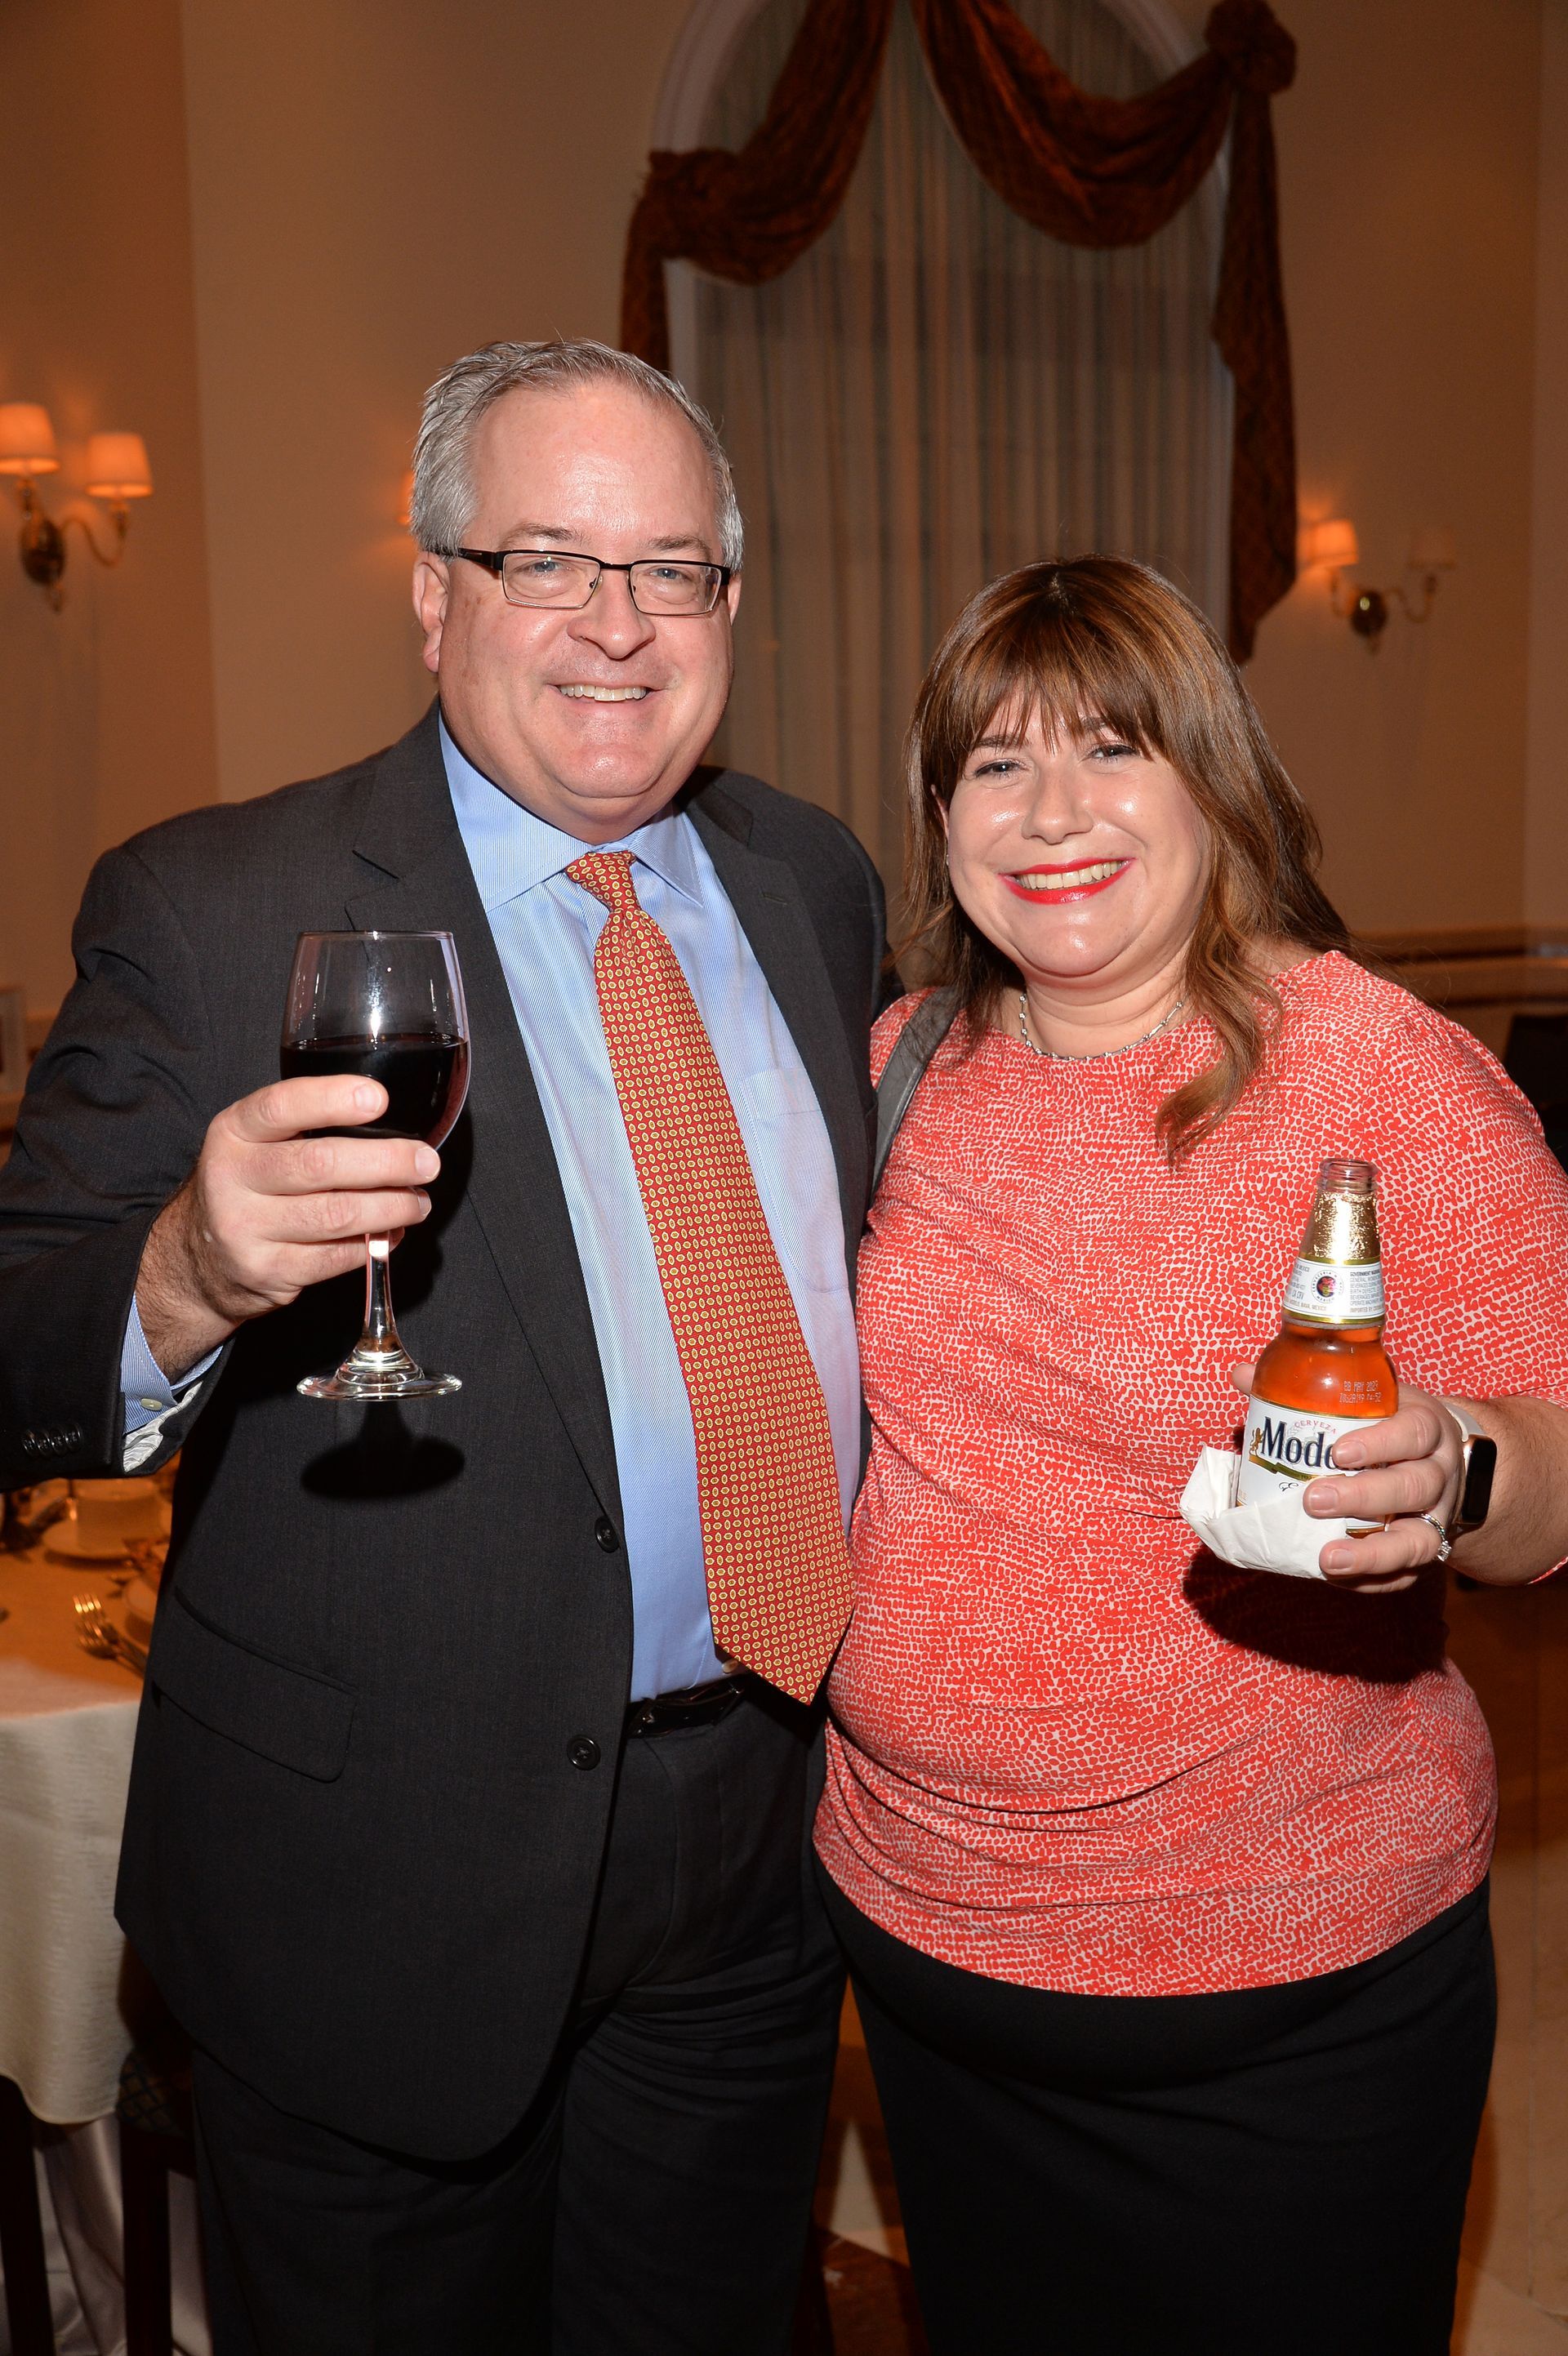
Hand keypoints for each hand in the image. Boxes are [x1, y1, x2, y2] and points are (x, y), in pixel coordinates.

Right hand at [135, 1078, 438, 1377]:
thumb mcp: (256, 1143)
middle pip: (320, 1164)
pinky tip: (392, 1232)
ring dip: (391, 1207)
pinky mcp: (267, 1271)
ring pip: (336, 1215)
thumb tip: (391, 1127)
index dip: (332, 1100)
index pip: (281, 1107)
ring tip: (418, 1202)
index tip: (378, 1100)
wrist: (200, 1258)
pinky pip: (336, 1256)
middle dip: (386, 1162)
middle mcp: (232, 1177)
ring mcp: (246, 1229)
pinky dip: (373, 1244)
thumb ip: (307, 1126)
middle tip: (426, 1163)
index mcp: (233, 1132)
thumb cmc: (249, 1186)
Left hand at [1229, 1363, 1464, 1594]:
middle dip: (1363, 1497)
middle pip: (1413, 1488)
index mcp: (1424, 1427)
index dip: (1379, 1444)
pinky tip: (1336, 1576)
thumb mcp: (1366, 1399)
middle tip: (1314, 1500)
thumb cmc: (1389, 1423)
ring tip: (1329, 1559)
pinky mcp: (1429, 1550)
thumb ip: (1307, 1390)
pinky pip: (1408, 1574)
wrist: (1441, 1459)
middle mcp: (1438, 1473)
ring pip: (1419, 1540)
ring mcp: (1438, 1517)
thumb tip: (1243, 1374)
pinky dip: (1373, 1579)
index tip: (1337, 1452)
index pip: (1413, 1433)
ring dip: (1373, 1554)